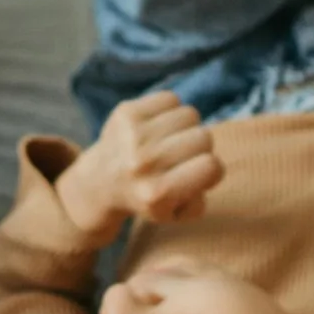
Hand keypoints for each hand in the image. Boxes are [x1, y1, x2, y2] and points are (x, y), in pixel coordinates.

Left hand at [57, 90, 225, 240]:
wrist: (101, 181)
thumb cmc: (148, 197)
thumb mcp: (175, 215)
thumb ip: (199, 202)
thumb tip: (204, 169)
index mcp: (157, 193)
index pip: (212, 166)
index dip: (212, 169)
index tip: (198, 173)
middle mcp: (143, 163)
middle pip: (204, 137)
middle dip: (201, 147)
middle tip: (184, 156)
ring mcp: (132, 135)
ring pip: (189, 115)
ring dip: (187, 127)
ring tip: (172, 140)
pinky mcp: (126, 112)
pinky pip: (171, 99)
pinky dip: (171, 110)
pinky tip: (160, 125)